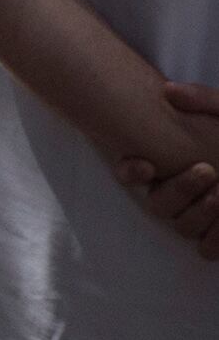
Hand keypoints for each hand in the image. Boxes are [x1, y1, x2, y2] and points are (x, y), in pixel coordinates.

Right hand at [118, 85, 218, 255]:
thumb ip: (205, 99)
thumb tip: (169, 91)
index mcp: (176, 163)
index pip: (132, 172)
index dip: (130, 172)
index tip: (147, 165)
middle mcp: (184, 192)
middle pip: (159, 205)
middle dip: (179, 190)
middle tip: (208, 171)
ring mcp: (203, 217)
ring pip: (183, 227)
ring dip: (200, 213)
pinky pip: (207, 248)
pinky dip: (215, 237)